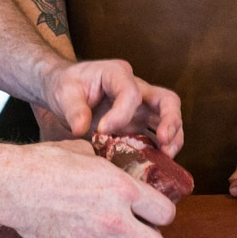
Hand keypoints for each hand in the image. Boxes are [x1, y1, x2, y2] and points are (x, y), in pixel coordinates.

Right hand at [0, 139, 176, 237]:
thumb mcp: (85, 152)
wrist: (13, 184)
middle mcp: (114, 219)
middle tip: (140, 234)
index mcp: (121, 188)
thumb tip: (114, 169)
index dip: (161, 214)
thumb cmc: (45, 163)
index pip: (166, 213)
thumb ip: (107, 166)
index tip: (152, 213)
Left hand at [38, 59, 184, 156]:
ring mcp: (140, 107)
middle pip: (166, 99)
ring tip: (167, 156)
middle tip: (164, 141)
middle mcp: (137, 88)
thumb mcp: (64, 94)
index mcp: (118, 73)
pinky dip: (160, 148)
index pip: (131, 93)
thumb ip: (74, 110)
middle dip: (170, 120)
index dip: (121, 114)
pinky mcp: (138, 124)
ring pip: (168, 118)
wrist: (63, 89)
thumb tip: (81, 129)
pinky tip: (156, 164)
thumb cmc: (66, 86)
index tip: (102, 131)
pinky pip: (156, 135)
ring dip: (173, 137)